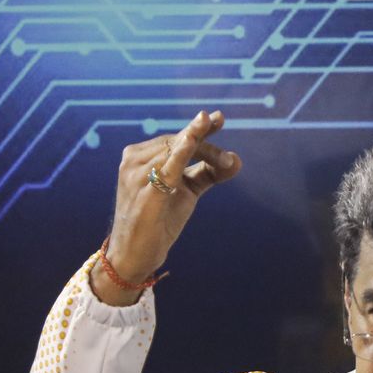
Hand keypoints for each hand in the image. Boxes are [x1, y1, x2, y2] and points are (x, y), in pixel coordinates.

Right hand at [93, 110, 241, 303]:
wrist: (136, 254)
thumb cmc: (159, 219)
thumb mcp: (186, 191)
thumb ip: (207, 173)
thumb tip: (236, 160)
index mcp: (142, 156)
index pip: (175, 137)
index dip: (198, 128)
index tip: (219, 118)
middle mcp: (135, 159)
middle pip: (178, 142)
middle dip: (207, 146)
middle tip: (229, 159)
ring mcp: (136, 173)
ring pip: (177, 151)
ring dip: (206, 153)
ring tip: (227, 162)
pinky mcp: (144, 191)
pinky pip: (165, 167)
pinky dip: (180, 153)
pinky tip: (193, 140)